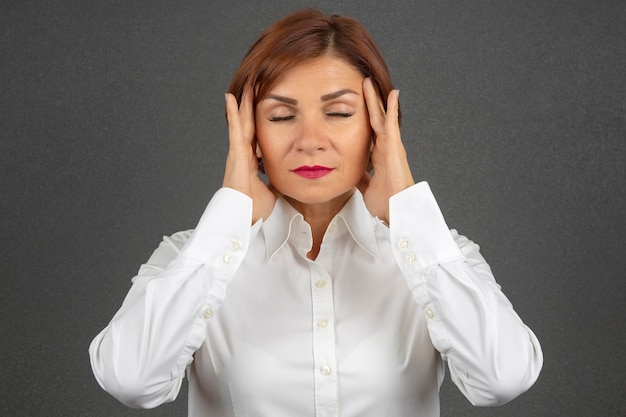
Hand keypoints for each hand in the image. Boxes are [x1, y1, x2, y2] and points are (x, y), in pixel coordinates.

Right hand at [223, 86, 276, 222]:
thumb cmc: (255, 208)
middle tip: (253, 87)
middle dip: (250, 106)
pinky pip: (235, 128)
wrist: (244, 216)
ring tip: (245, 86)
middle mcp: (242, 154)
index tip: (262, 106)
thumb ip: (279, 183)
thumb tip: (290, 181)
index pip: (256, 135)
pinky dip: (232, 112)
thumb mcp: (273, 191)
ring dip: (242, 103)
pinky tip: (231, 98)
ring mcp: (237, 152)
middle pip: (248, 124)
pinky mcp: (235, 153)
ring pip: (241, 122)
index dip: (259, 120)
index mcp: (251, 161)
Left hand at [358, 78, 414, 224]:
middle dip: (369, 102)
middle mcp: (386, 147)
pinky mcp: (394, 145)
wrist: (395, 208)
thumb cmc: (386, 200)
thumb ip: (361, 177)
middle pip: (375, 119)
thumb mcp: (366, 186)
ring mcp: (391, 145)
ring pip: (381, 116)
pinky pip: (392, 122)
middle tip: (363, 85)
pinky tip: (392, 93)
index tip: (358, 106)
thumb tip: (352, 173)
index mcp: (379, 155)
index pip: (370, 131)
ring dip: (376, 99)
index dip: (364, 118)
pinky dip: (391, 107)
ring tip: (369, 82)